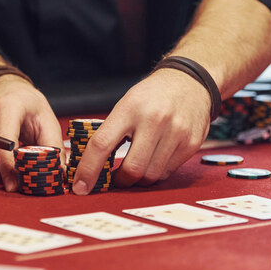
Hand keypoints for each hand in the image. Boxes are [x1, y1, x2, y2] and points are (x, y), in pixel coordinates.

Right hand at [0, 75, 63, 191]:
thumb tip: (58, 171)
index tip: (19, 182)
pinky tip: (2, 155)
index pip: (4, 140)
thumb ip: (53, 145)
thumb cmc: (29, 107)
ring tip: (15, 160)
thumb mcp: (47, 120)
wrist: (6, 91)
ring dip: (0, 169)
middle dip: (7, 172)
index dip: (10, 164)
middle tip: (22, 180)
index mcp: (8, 106)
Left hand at [71, 69, 210, 194]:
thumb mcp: (126, 105)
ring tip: (136, 167)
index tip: (79, 187)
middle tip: (116, 179)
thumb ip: (110, 132)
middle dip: (120, 181)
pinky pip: (167, 172)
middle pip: (132, 168)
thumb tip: (90, 166)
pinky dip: (156, 173)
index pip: (102, 144)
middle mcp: (154, 120)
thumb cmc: (151, 97)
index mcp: (129, 108)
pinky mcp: (190, 143)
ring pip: (151, 175)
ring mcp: (175, 132)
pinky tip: (155, 160)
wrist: (189, 82)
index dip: (88, 170)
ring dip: (139, 180)